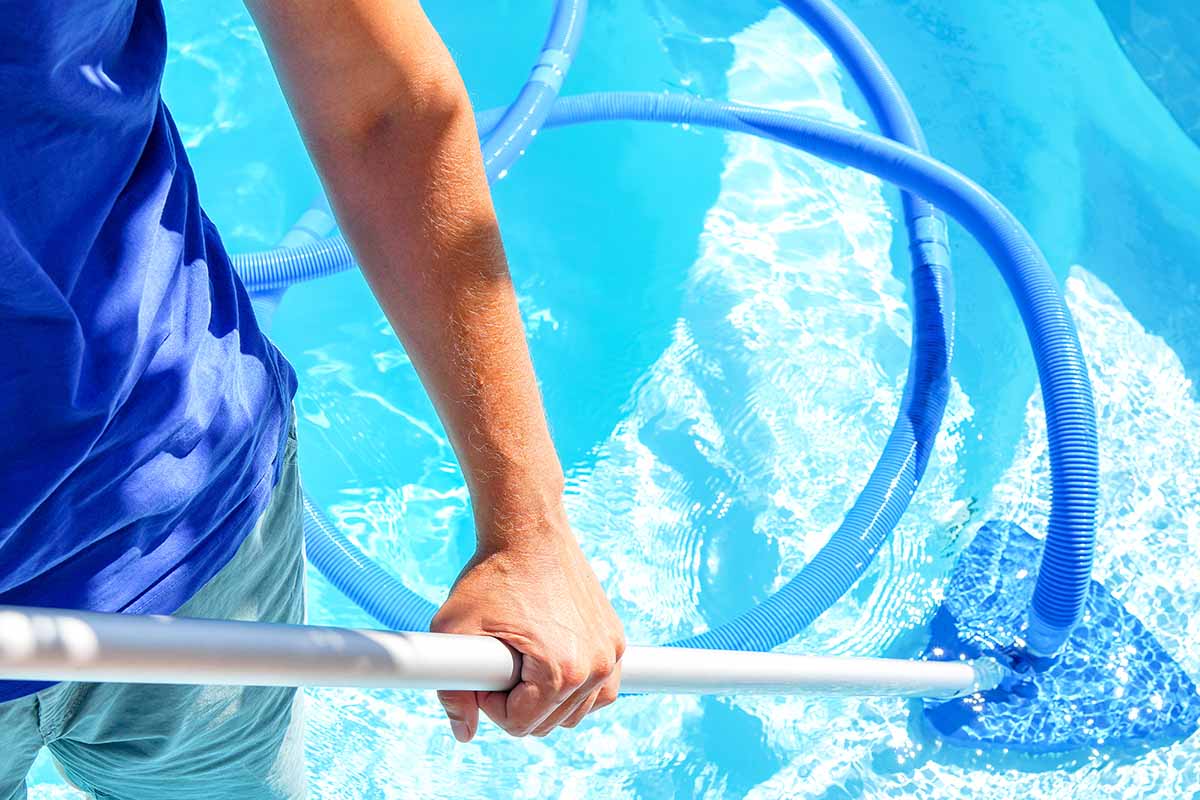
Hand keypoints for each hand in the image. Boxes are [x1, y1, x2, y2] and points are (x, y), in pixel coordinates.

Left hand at [431, 503, 624, 741]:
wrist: (529, 531)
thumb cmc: (491, 575)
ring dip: (546, 698)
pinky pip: (599, 691)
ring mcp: (612, 654)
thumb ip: (451, 691)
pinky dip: (576, 690)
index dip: (490, 702)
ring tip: (522, 657)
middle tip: (500, 657)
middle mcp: (596, 666)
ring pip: (575, 713)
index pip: (520, 725)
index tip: (483, 666)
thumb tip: (463, 734)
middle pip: (548, 724)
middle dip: (517, 702)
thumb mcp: (454, 628)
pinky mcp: (616, 640)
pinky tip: (549, 664)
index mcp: (561, 670)